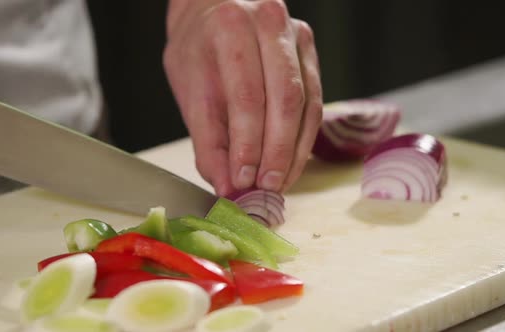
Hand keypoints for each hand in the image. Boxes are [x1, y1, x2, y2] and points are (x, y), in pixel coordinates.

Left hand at [163, 0, 321, 195]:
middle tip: (266, 187)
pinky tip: (291, 164)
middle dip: (277, 152)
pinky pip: (315, 103)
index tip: (243, 180)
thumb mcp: (189, 89)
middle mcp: (269, 23)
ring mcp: (296, 36)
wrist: (214, 12)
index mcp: (230, 26)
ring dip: (294, 151)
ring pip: (306, 104)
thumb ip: (208, 141)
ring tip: (279, 182)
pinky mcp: (311, 53)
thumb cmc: (199, 50)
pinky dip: (303, 140)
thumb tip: (227, 187)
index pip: (246, 95)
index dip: (248, 144)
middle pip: (285, 99)